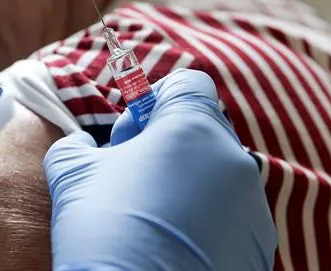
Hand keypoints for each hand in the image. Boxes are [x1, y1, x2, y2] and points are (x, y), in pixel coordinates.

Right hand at [44, 69, 276, 270]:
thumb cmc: (105, 231)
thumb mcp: (71, 174)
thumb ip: (77, 144)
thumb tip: (82, 145)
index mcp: (193, 128)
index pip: (189, 83)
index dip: (154, 99)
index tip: (130, 134)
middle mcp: (233, 160)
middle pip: (202, 128)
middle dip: (165, 142)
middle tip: (128, 174)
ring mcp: (252, 207)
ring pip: (216, 174)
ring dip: (183, 182)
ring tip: (146, 215)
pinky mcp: (259, 246)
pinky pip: (229, 215)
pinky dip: (203, 219)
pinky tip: (168, 244)